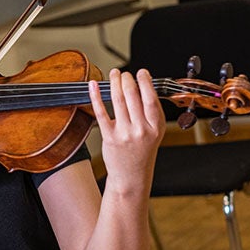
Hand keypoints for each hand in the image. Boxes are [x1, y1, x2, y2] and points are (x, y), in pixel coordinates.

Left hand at [88, 68, 164, 193]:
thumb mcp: (154, 133)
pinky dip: (96, 96)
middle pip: (133, 96)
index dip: (145, 82)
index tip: (141, 72)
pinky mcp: (109, 137)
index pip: (150, 98)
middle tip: (124, 74)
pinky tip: (93, 86)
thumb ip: (151, 113)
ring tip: (114, 74)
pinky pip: (101, 112)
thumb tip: (142, 86)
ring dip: (114, 83)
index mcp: (156, 126)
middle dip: (127, 79)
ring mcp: (125, 133)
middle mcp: (141, 129)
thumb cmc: (142, 152)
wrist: (131, 176)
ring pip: (118, 100)